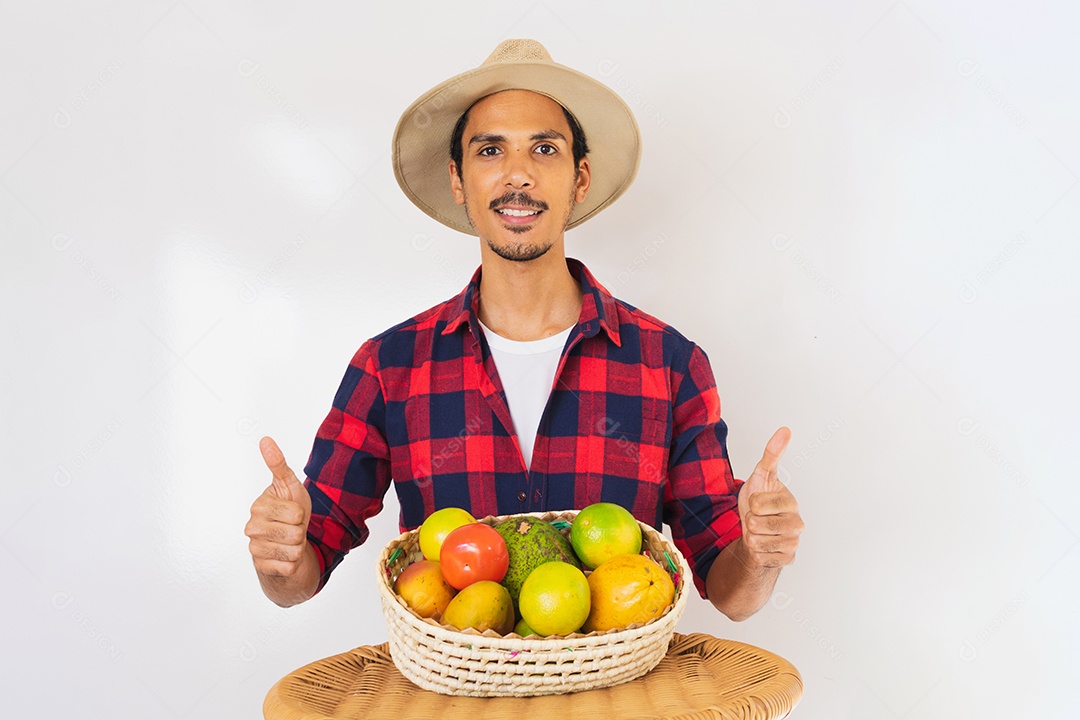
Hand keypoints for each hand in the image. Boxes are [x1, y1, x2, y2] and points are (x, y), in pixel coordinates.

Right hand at [245, 437, 312, 578]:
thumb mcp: (289, 484)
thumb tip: (266, 440)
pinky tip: (285, 556)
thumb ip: (278, 463)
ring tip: (289, 540)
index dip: (301, 513)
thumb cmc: (289, 510)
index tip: (293, 512)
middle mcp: (252, 528)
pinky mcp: (262, 567)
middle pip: (295, 533)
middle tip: (292, 527)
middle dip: (301, 531)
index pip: (296, 513)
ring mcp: (255, 549)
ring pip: (294, 551)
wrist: (287, 540)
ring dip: (298, 547)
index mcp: (258, 507)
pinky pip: (289, 566)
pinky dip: (293, 563)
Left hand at [737, 427, 803, 567]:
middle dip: (749, 521)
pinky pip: (759, 557)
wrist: (756, 529)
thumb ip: (772, 454)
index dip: (750, 503)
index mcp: (791, 502)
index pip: (757, 503)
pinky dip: (755, 552)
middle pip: (756, 524)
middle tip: (756, 518)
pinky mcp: (787, 559)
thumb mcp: (761, 475)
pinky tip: (763, 545)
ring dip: (751, 537)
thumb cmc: (759, 500)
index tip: (757, 502)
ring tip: (759, 531)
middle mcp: (797, 523)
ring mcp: (793, 543)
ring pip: (756, 542)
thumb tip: (785, 430)